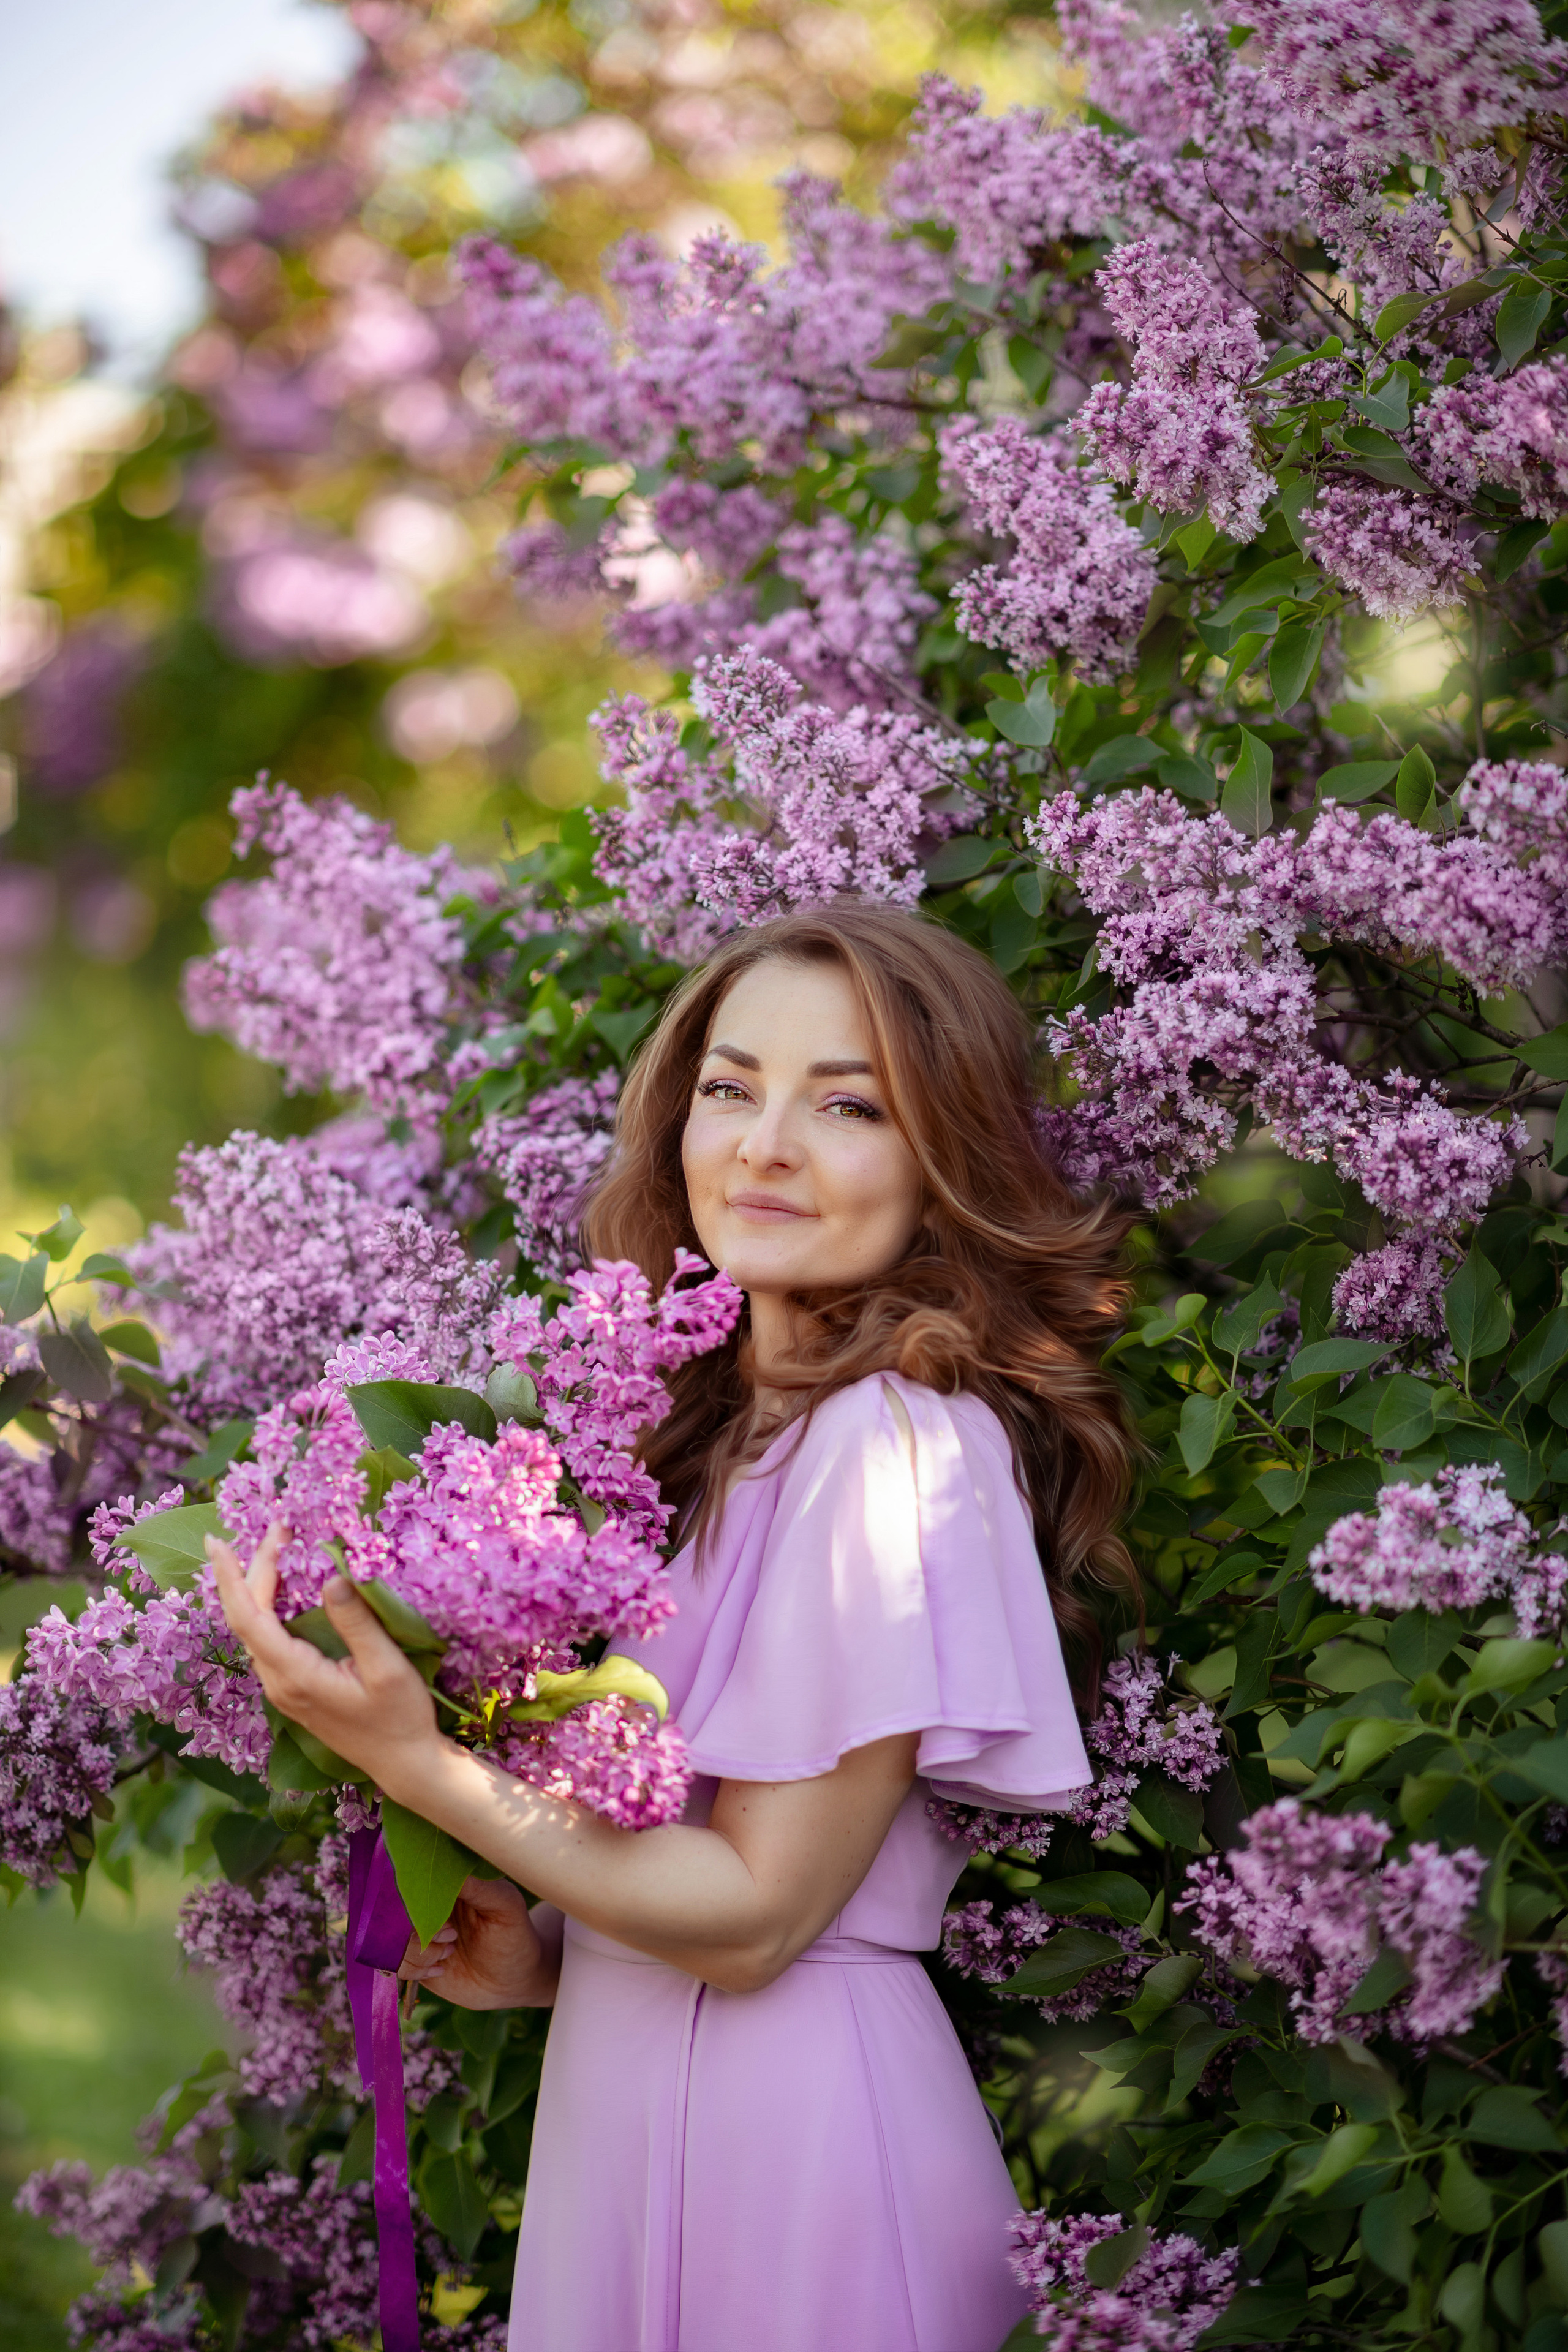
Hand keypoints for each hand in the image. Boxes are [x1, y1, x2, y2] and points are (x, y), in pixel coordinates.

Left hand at [207, 1523, 442, 1795]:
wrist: (403, 1764)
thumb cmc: (399, 1717)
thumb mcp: (386, 1668)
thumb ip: (357, 1624)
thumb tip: (331, 1578)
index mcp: (294, 1675)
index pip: (249, 1618)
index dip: (231, 1577)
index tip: (218, 1542)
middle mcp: (277, 1682)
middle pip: (248, 1617)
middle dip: (254, 1568)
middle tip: (278, 1527)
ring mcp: (282, 1687)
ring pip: (255, 1628)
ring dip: (260, 1585)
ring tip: (278, 1547)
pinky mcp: (293, 1687)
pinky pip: (268, 1638)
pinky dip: (270, 1604)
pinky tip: (286, 1586)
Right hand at [399, 1875, 558, 2008]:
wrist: (512, 1982)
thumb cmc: (514, 1936)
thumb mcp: (505, 1907)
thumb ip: (479, 1887)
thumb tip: (444, 1867)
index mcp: (446, 1883)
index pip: (414, 1876)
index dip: (415, 1893)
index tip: (436, 1910)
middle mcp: (426, 1906)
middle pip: (394, 1909)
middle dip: (417, 1926)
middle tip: (452, 1934)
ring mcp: (417, 1933)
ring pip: (392, 1938)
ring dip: (421, 1950)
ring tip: (451, 1950)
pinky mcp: (412, 1960)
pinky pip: (394, 1963)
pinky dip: (415, 1968)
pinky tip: (441, 1969)